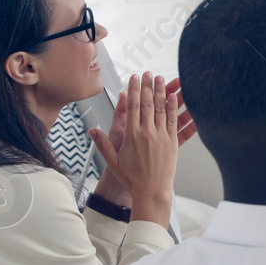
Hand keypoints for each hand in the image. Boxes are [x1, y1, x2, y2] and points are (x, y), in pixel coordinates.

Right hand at [89, 73, 177, 223]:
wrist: (151, 191)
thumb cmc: (132, 179)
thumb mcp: (112, 162)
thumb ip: (102, 143)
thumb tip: (91, 130)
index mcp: (131, 136)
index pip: (133, 107)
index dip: (134, 90)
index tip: (134, 78)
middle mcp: (146, 133)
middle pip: (147, 104)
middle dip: (147, 86)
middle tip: (148, 73)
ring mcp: (161, 136)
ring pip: (161, 109)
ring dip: (161, 92)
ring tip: (161, 78)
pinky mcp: (172, 142)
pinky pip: (173, 120)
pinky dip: (173, 107)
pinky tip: (173, 96)